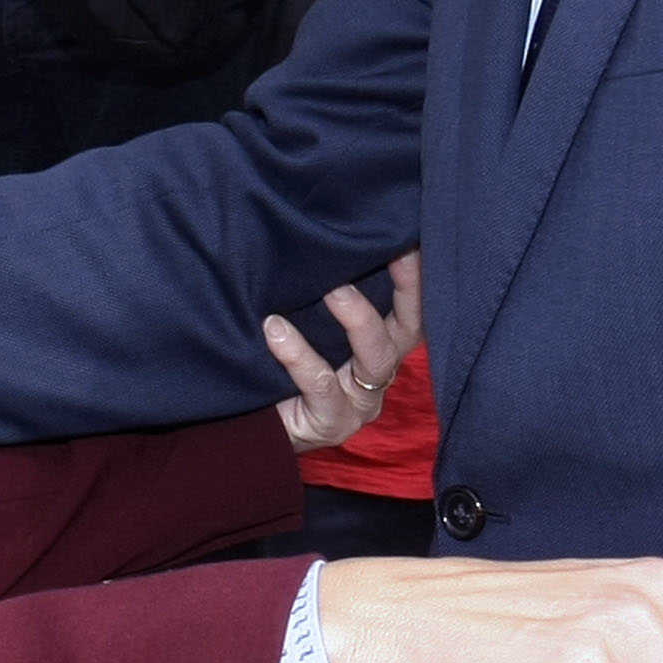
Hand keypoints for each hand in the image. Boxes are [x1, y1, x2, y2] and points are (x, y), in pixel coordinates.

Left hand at [272, 253, 422, 450]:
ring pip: (376, 359)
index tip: (406, 238)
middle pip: (410, 330)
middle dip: (408, 289)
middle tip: (387, 253)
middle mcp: (378, 373)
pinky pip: (322, 386)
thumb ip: (318, 292)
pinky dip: (299, 354)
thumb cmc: (277, 366)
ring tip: (331, 290)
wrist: (247, 426)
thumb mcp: (303, 324)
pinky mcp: (332, 424)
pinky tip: (274, 330)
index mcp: (378, 345)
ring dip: (357, 319)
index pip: (410, 307)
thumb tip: (312, 236)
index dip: (415, 275)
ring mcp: (360, 403)